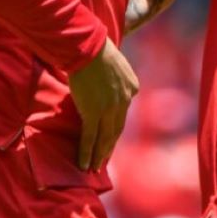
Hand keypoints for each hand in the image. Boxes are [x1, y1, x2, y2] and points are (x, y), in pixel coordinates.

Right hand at [67, 38, 138, 171]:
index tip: (110, 137)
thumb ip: (115, 79)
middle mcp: (125, 100)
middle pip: (117, 129)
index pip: (123, 112)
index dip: (115, 126)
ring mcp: (110, 109)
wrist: (88, 48)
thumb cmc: (97, 50)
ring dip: (100, 156)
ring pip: (105, 138)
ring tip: (94, 169)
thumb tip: (106, 86)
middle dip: (109, 147)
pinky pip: (90, 137)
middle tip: (104, 162)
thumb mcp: (116, 64)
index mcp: (132, 87)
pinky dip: (87, 152)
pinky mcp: (94, 113)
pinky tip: (84, 164)